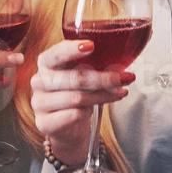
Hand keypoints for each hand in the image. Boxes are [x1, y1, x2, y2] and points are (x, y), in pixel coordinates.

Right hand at [29, 39, 132, 165]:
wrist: (67, 126)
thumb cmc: (76, 93)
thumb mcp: (84, 73)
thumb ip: (98, 61)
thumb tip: (132, 51)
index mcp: (46, 62)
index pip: (57, 53)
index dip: (72, 49)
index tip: (91, 45)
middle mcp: (39, 81)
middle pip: (74, 78)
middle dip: (103, 78)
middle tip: (125, 77)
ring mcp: (39, 103)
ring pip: (77, 98)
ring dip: (103, 95)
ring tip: (120, 92)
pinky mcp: (44, 123)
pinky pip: (72, 115)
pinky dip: (89, 112)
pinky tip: (98, 108)